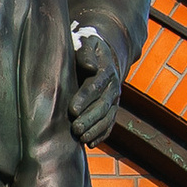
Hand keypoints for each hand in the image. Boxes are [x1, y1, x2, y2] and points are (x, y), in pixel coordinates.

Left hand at [69, 22, 126, 144]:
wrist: (101, 53)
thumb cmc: (85, 48)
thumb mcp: (84, 42)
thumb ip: (85, 52)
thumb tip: (89, 66)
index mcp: (105, 70)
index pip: (95, 85)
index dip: (85, 98)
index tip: (72, 109)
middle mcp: (113, 86)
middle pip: (102, 105)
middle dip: (89, 118)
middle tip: (75, 129)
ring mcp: (114, 99)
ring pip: (107, 117)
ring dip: (95, 129)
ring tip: (82, 138)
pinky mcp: (112, 108)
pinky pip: (109, 124)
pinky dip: (101, 134)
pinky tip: (91, 143)